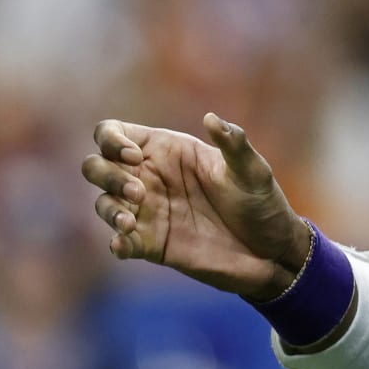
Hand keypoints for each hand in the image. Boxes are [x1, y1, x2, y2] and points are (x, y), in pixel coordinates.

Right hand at [81, 114, 310, 300]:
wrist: (271, 250)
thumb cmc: (262, 203)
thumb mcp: (253, 171)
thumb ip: (234, 144)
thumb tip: (211, 118)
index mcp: (168, 150)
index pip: (114, 133)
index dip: (112, 140)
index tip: (134, 157)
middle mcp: (150, 178)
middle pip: (97, 166)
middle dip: (105, 174)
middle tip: (139, 192)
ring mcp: (147, 212)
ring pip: (102, 203)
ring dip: (109, 209)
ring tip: (131, 221)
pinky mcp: (151, 244)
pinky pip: (119, 242)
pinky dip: (116, 242)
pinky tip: (123, 244)